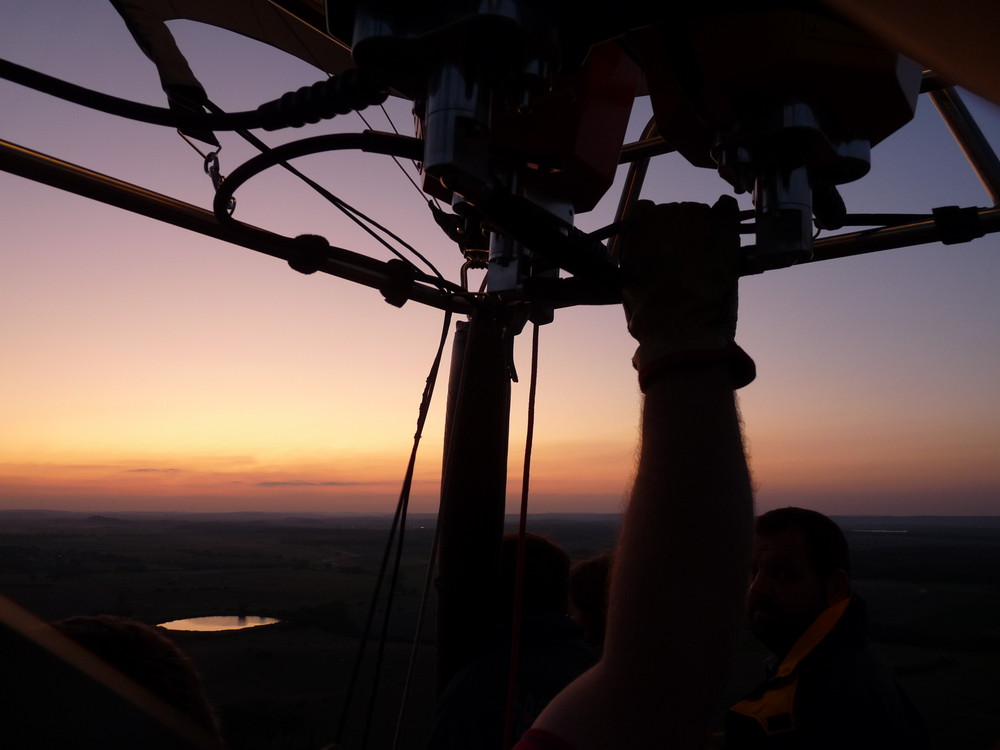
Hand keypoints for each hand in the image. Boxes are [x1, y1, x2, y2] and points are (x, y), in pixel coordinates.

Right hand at [620, 196, 741, 372]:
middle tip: (689, 261)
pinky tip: (727, 236)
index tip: (664, 244)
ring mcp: (693, 220)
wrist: (680, 332)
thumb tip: (649, 253)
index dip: (657, 228)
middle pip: (676, 211)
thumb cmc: (652, 317)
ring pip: (700, 212)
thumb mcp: (629, 284)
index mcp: (636, 232)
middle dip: (683, 232)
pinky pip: (725, 207)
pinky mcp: (721, 229)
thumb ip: (638, 258)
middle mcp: (662, 218)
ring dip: (705, 230)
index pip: (646, 210)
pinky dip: (727, 217)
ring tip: (708, 260)